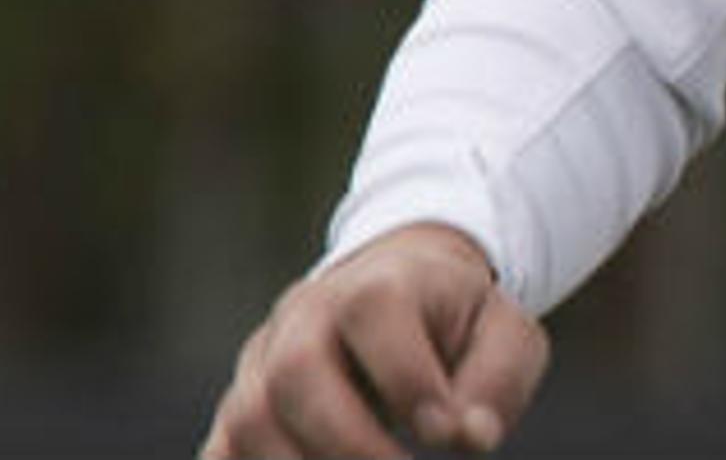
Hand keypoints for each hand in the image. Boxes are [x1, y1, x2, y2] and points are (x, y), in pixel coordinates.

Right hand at [201, 222, 548, 457]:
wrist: (402, 296)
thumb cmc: (461, 325)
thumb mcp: (506, 335)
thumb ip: (497, 382)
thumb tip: (467, 438)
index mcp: (379, 282)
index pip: (374, 312)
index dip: (410, 381)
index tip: (446, 434)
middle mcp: (306, 314)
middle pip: (294, 370)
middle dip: (346, 441)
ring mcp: (263, 359)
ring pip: (248, 418)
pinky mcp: (240, 405)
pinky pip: (220, 451)